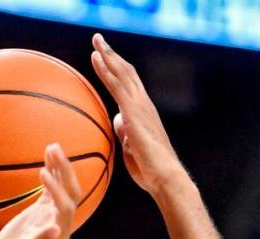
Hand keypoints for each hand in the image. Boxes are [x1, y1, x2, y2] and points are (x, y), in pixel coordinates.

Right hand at [0, 144, 80, 238]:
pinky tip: (46, 157)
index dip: (57, 190)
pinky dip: (50, 174)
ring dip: (59, 168)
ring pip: (62, 189)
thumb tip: (55, 229)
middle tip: (53, 148)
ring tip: (51, 146)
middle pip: (71, 195)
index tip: (41, 173)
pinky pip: (50, 191)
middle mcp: (59, 228)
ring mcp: (50, 219)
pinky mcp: (40, 214)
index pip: (65, 208)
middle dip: (65, 172)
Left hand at [91, 33, 183, 196]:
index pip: (129, 85)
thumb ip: (124, 131)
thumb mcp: (131, 148)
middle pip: (126, 72)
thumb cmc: (149, 170)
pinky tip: (96, 58)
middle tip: (98, 39)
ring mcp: (140, 106)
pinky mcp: (134, 112)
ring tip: (95, 40)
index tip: (105, 58)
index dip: (117, 69)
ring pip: (122, 73)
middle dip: (112, 54)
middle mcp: (143, 104)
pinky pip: (117, 85)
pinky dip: (106, 69)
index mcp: (143, 113)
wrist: (163, 176)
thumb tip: (117, 119)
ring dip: (107, 54)